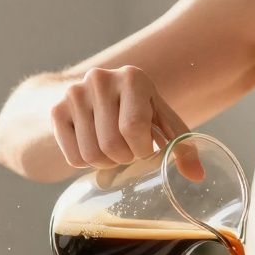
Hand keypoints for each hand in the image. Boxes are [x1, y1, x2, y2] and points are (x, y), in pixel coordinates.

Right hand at [50, 65, 190, 170]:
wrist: (93, 96)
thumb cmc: (136, 111)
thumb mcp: (161, 121)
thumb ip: (181, 145)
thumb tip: (198, 177)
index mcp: (132, 77)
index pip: (133, 129)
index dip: (141, 151)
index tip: (146, 151)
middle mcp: (100, 79)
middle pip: (111, 145)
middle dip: (124, 159)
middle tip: (128, 152)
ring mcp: (74, 93)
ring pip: (90, 155)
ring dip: (106, 164)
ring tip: (112, 150)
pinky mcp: (56, 111)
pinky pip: (73, 157)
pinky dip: (86, 163)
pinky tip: (93, 146)